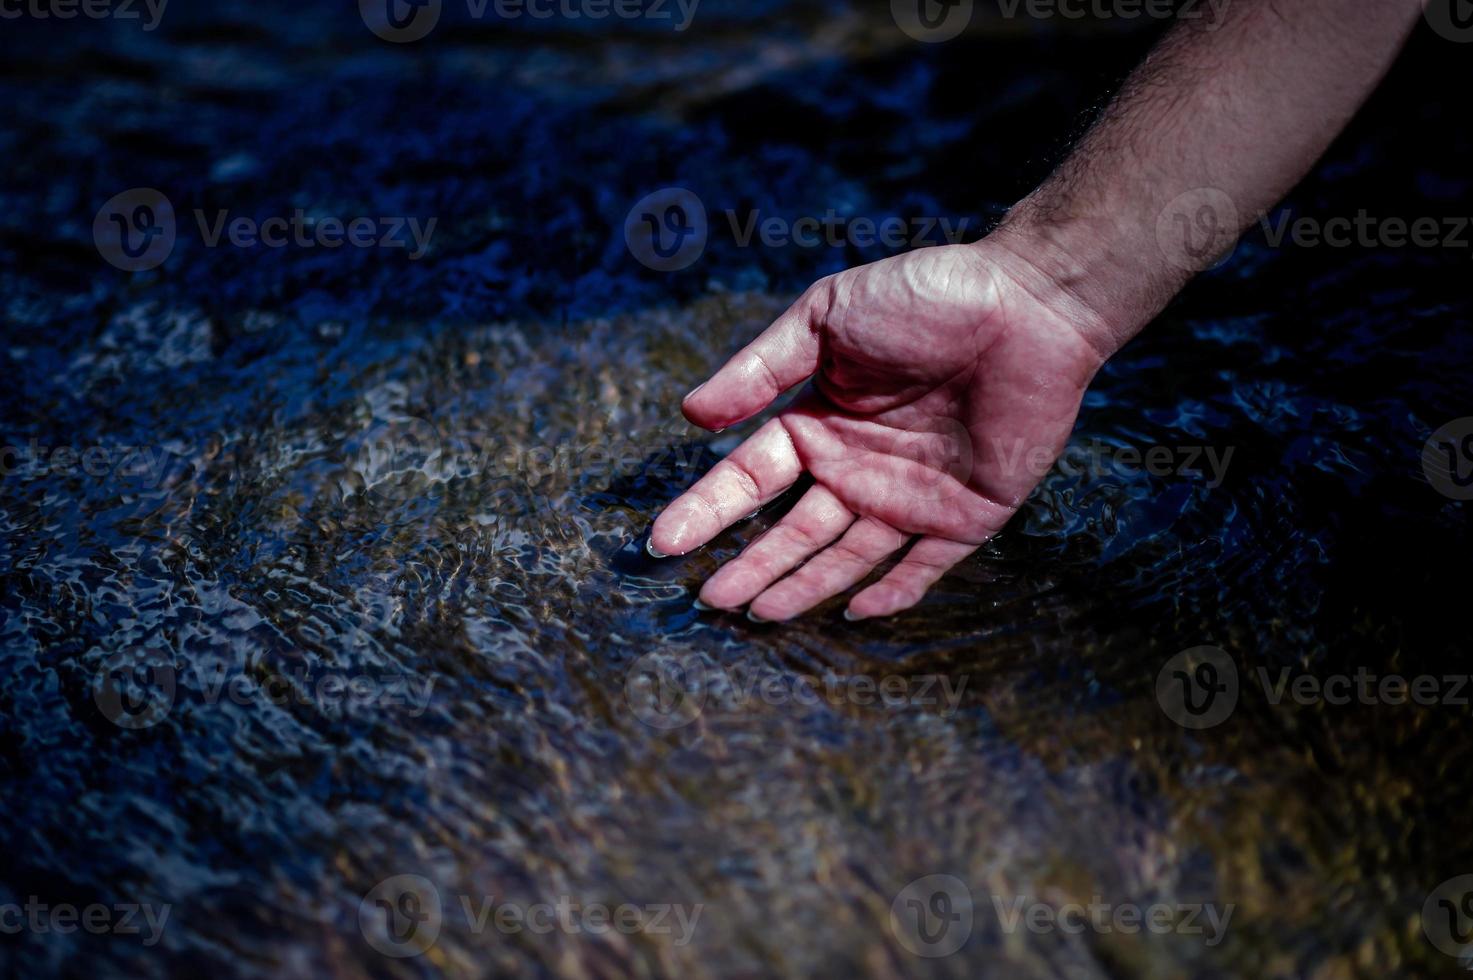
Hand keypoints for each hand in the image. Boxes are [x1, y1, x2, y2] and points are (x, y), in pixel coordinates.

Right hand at [649, 240, 1108, 620]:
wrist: (1027, 305)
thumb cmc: (924, 298)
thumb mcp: (826, 319)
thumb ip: (761, 369)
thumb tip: (690, 415)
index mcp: (819, 422)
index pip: (751, 477)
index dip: (707, 509)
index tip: (664, 540)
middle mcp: (856, 467)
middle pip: (792, 530)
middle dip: (750, 564)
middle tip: (709, 599)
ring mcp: (909, 496)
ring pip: (846, 557)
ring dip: (803, 586)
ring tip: (758, 614)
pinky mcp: (965, 516)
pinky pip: (923, 566)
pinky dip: (892, 593)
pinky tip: (854, 613)